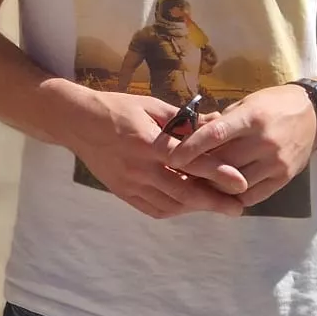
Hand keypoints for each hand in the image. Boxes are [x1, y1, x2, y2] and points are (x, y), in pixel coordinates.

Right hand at [58, 89, 246, 219]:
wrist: (76, 122)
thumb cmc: (116, 107)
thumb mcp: (149, 105)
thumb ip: (182, 120)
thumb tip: (215, 123)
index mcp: (148, 142)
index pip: (189, 162)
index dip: (217, 174)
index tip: (241, 183)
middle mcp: (139, 167)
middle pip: (183, 192)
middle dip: (213, 202)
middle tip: (237, 207)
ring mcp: (129, 184)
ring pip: (169, 204)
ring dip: (196, 208)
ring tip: (217, 206)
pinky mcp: (122, 193)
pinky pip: (153, 208)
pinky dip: (174, 210)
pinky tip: (188, 205)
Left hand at [165, 84, 316, 209]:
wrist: (314, 114)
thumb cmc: (273, 105)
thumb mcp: (246, 104)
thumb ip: (220, 121)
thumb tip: (187, 133)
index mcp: (252, 118)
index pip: (215, 134)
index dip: (191, 147)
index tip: (172, 157)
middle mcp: (264, 142)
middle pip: (223, 162)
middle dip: (198, 170)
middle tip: (178, 174)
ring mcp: (276, 163)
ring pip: (235, 183)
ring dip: (213, 186)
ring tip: (197, 184)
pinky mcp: (284, 179)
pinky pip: (252, 195)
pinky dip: (233, 196)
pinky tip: (221, 192)